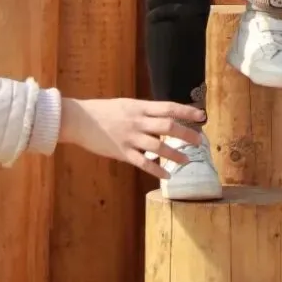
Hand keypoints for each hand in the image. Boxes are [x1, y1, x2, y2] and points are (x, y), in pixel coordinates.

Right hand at [59, 98, 205, 172]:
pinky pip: (143, 163)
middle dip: (186, 134)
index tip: (201, 116)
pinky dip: (157, 170)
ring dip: (175, 154)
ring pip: (158, 146)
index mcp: (139, 107)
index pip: (168, 107)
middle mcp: (137, 121)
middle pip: (168, 126)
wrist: (79, 120)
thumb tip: (163, 119)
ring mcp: (130, 137)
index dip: (186, 111)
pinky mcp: (122, 152)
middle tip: (199, 141)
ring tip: (186, 160)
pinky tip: (167, 175)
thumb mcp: (126, 106)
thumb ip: (143, 113)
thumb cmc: (102, 111)